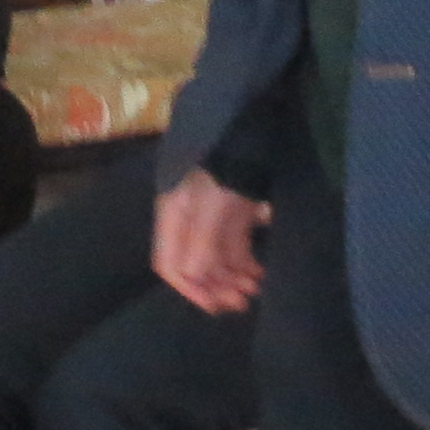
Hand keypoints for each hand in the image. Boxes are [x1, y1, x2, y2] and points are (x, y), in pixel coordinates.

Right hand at [155, 168, 266, 313]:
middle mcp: (188, 219)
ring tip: (255, 288)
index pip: (169, 263)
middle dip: (218, 285)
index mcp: (173, 217)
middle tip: (244, 301)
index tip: (215, 305)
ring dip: (235, 275)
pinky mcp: (233, 207)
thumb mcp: (212, 205)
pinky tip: (260, 269)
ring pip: (219, 255)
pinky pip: (235, 241)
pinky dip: (246, 258)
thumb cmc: (224, 165)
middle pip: (196, 264)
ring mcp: (212, 213)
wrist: (246, 123)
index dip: (189, 289)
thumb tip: (193, 277)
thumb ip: (202, 243)